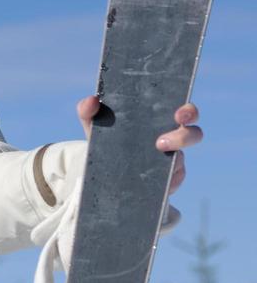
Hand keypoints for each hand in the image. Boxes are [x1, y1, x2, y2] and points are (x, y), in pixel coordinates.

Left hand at [75, 95, 201, 194]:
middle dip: (184, 137)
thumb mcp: (94, 125)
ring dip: (171, 164)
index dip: (188, 111)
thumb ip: (88, 110)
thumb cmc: (106, 140)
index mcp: (159, 120)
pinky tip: (148, 183)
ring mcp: (172, 162)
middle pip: (194, 135)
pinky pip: (172, 183)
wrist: (104, 171)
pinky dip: (163, 182)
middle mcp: (172, 139)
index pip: (185, 112)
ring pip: (181, 162)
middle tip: (161, 142)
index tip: (179, 113)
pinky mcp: (168, 182)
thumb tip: (92, 100)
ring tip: (151, 164)